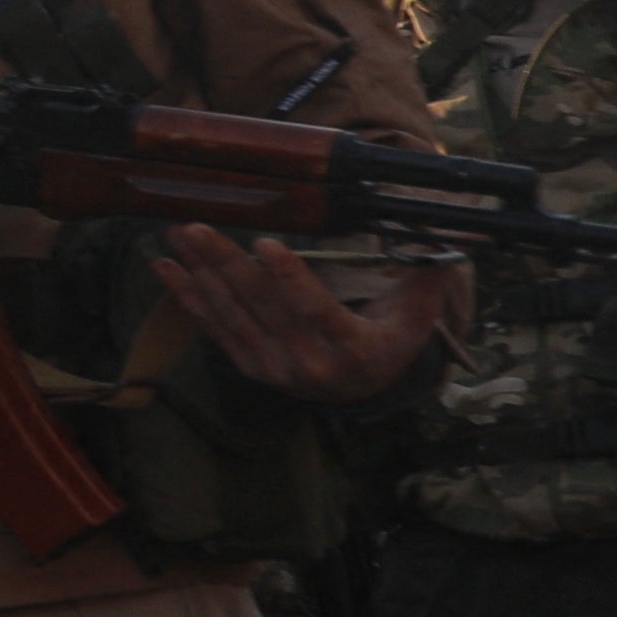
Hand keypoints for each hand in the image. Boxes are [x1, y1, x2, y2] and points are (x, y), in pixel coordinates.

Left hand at [154, 226, 470, 403]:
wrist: (363, 390)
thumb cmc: (391, 339)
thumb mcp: (418, 314)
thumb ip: (427, 274)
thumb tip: (450, 234)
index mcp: (350, 350)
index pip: (315, 311)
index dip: (289, 279)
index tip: (266, 244)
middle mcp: (306, 363)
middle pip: (262, 308)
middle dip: (225, 264)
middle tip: (198, 227)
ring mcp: (272, 367)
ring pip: (231, 315)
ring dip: (199, 273)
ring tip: (178, 236)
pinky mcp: (248, 365)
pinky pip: (213, 328)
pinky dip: (187, 297)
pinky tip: (166, 268)